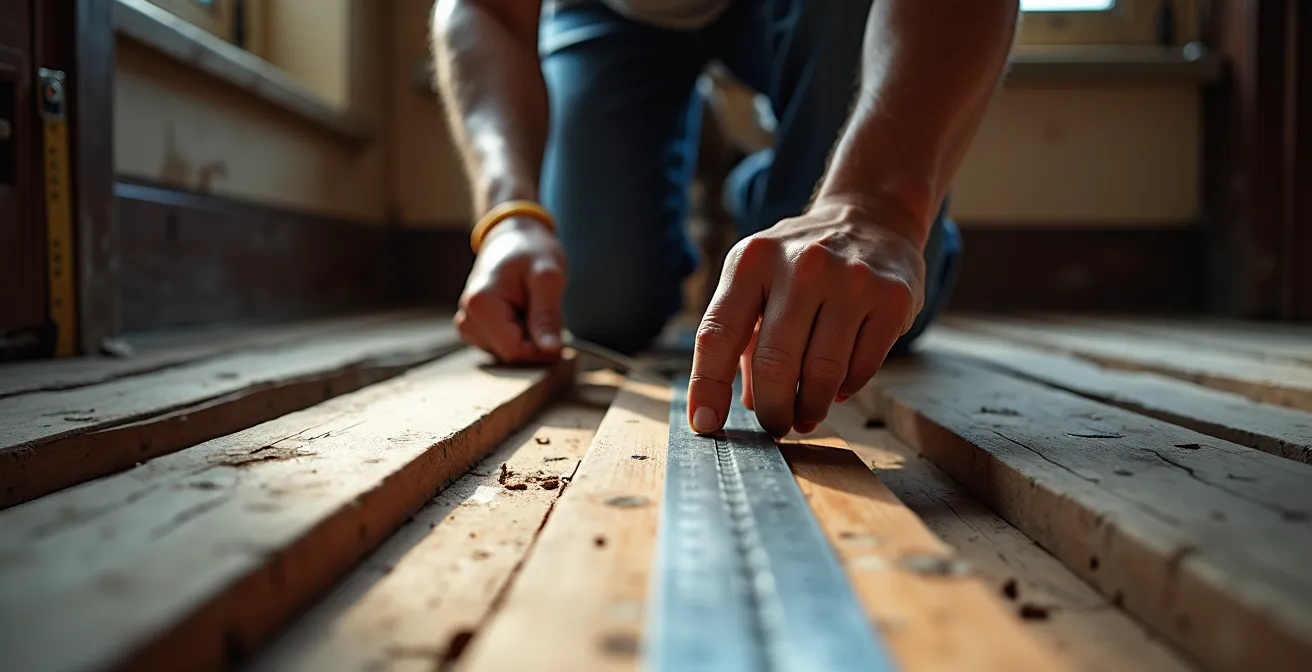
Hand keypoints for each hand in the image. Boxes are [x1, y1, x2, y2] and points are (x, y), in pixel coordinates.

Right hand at [455, 217, 566, 362]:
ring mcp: (468, 325)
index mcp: (480, 304)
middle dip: (534, 340)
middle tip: (542, 308)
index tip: (560, 332)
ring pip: (507, 352)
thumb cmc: (531, 251)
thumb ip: (547, 315)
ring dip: (527, 336)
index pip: (514, 350)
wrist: (513, 237)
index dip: (541, 349)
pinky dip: (519, 334)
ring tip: (530, 306)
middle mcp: (467, 318)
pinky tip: (521, 312)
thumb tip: (550, 350)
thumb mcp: (548, 277)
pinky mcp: (474, 329)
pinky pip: (503, 346)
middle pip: (510, 353)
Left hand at [687, 196, 926, 436]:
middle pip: (774, 365)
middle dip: (772, 409)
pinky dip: (846, 389)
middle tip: (775, 426)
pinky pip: (861, 369)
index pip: (718, 334)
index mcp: (751, 261)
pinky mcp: (891, 297)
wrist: (872, 218)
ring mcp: (850, 279)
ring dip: (811, 407)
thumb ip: (742, 340)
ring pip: (822, 374)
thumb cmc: (801, 264)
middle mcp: (800, 265)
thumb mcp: (758, 282)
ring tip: (807, 413)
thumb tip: (746, 405)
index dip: (708, 386)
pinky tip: (840, 384)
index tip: (706, 424)